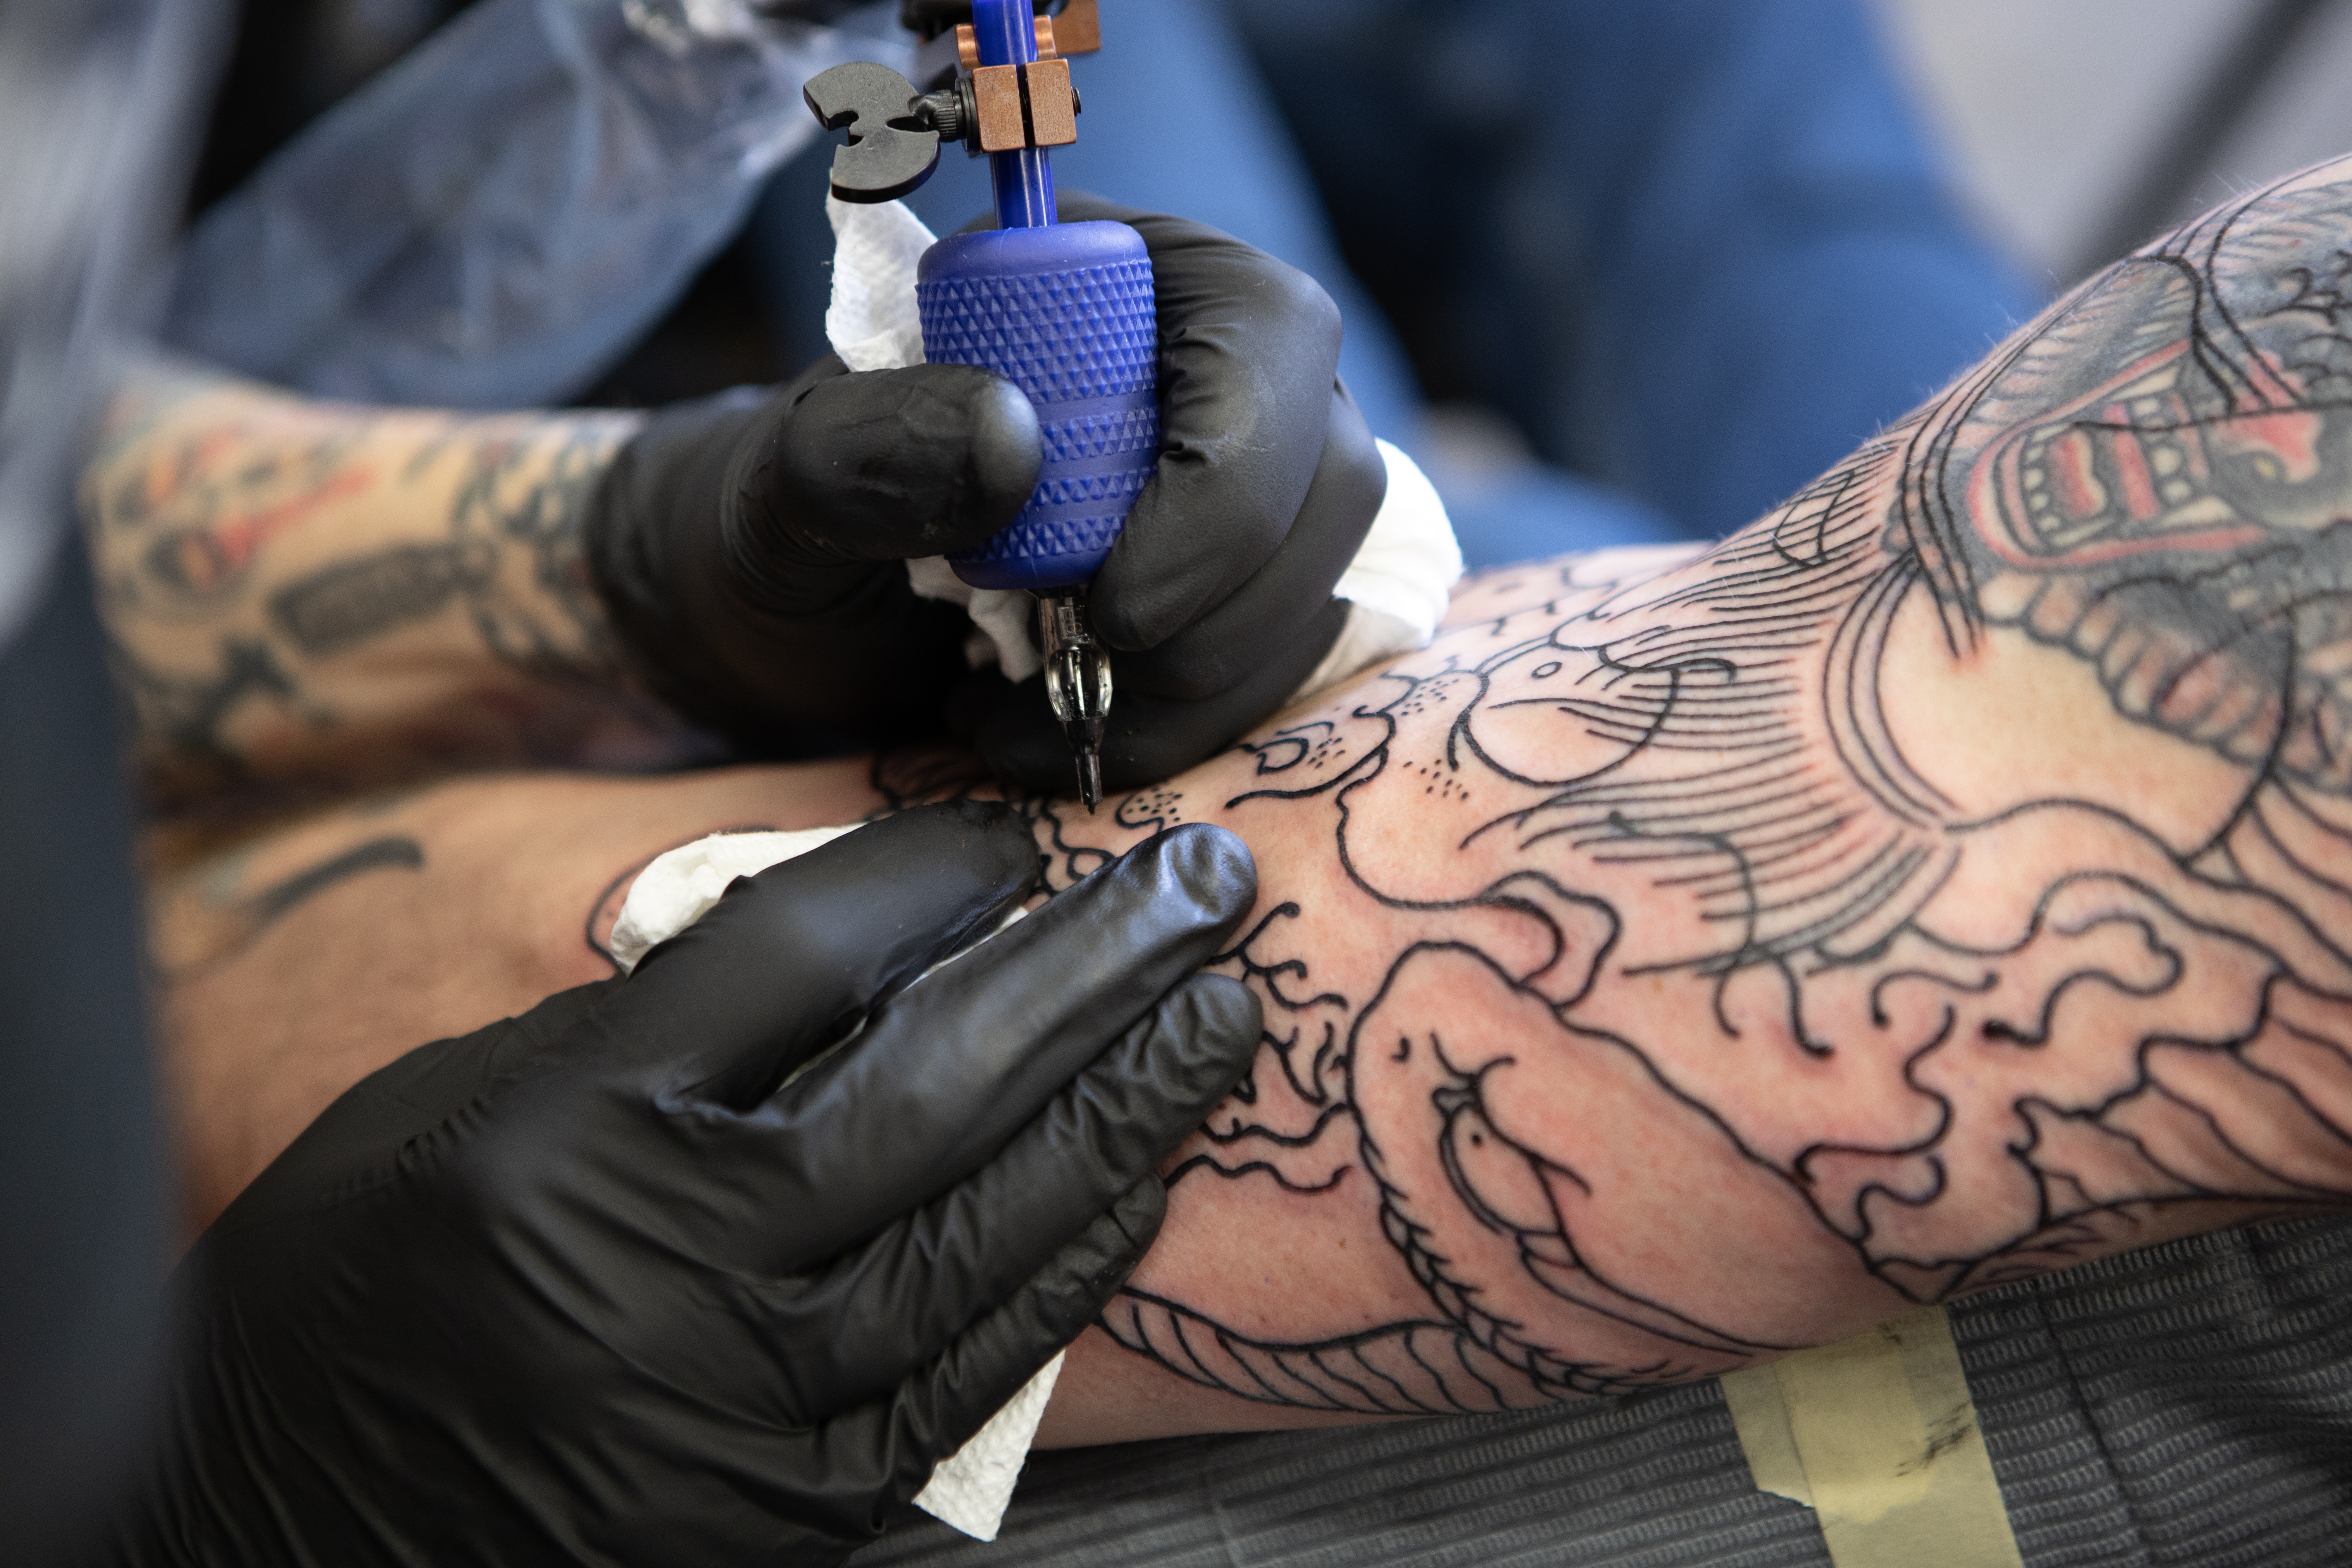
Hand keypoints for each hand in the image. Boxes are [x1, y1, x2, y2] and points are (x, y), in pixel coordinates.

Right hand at [102, 806, 1260, 1566]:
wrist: (282, 1527)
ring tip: (1218, 1015)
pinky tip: (1142, 1182)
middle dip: (1089, 971)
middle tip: (1205, 881)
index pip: (791, 958)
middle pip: (930, 1085)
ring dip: (1121, 1112)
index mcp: (561, 1134)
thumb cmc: (362, 1280)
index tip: (1005, 836)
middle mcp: (662, 1270)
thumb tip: (852, 950)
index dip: (921, 877)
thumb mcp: (461, 1104)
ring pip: (984, 1233)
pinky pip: (969, 1375)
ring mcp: (737, 1407)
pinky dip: (1067, 1272)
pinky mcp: (787, 1511)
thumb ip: (651, 1033)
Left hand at [584, 199, 1387, 781]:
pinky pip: (1276, 669)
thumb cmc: (777, 526)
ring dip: (1198, 689)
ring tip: (1031, 723)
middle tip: (1081, 668)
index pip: (1267, 342)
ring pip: (1317, 588)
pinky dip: (1180, 731)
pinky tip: (1059, 740)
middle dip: (1223, 610)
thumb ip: (864, 445)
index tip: (1108, 604)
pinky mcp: (1234, 600)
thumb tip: (1012, 437)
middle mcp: (1211, 376)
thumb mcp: (779, 484)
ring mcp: (1244, 493)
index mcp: (1122, 281)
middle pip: (1331, 478)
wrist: (780, 622)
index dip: (1225, 485)